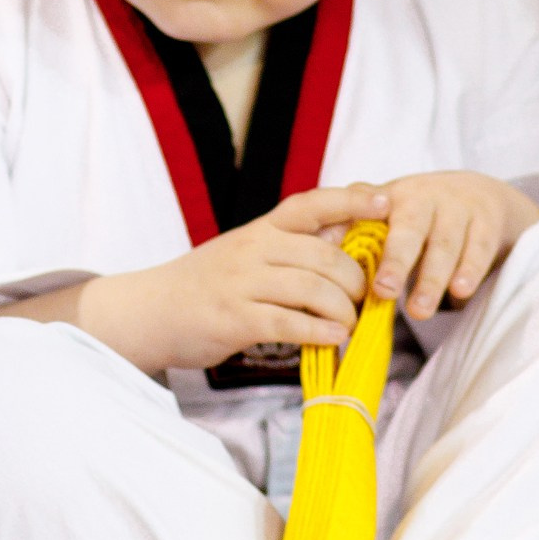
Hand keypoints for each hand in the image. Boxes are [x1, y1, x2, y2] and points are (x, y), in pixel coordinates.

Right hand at [17, 190, 375, 375]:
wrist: (151, 311)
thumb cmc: (206, 283)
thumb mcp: (246, 251)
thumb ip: (290, 244)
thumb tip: (343, 233)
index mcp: (260, 229)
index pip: (313, 203)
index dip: (353, 200)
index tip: (388, 202)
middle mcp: (253, 248)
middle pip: (325, 255)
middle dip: (356, 281)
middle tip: (365, 300)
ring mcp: (243, 284)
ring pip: (313, 289)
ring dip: (342, 311)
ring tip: (349, 325)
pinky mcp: (236, 319)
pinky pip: (291, 323)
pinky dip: (320, 332)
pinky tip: (332, 339)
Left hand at [318, 172, 538, 321]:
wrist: (482, 195)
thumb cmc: (420, 215)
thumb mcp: (388, 214)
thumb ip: (354, 228)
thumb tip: (318, 246)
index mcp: (391, 197)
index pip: (365, 210)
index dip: (349, 224)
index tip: (331, 250)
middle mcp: (424, 197)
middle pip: (408, 230)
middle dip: (396, 261)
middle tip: (384, 292)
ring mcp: (457, 208)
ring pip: (444, 244)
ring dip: (431, 278)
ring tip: (419, 311)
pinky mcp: (487, 221)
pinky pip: (478, 248)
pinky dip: (470, 270)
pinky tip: (460, 293)